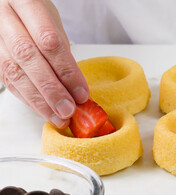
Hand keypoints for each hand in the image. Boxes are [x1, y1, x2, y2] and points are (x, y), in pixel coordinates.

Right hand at [0, 0, 88, 127]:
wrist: (8, 5)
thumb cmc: (34, 13)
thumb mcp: (53, 22)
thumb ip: (62, 51)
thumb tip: (76, 88)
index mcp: (25, 2)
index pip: (49, 41)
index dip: (67, 71)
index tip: (81, 92)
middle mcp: (4, 18)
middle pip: (29, 58)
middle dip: (51, 89)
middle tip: (68, 109)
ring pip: (14, 72)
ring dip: (39, 100)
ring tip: (59, 116)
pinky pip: (7, 80)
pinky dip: (28, 98)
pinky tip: (43, 109)